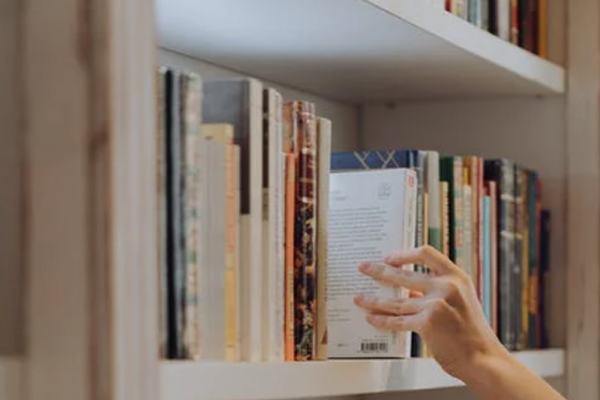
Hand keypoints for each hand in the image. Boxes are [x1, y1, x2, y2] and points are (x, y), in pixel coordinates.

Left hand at [353, 245, 507, 379]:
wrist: (483, 358)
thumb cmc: (471, 332)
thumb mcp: (460, 301)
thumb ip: (436, 291)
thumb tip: (407, 288)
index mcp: (456, 276)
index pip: (426, 254)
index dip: (404, 254)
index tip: (389, 257)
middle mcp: (446, 286)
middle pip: (403, 274)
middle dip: (378, 271)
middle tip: (363, 267)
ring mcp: (436, 304)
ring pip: (395, 300)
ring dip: (373, 299)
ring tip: (359, 297)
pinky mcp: (427, 323)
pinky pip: (397, 320)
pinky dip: (382, 320)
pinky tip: (372, 318)